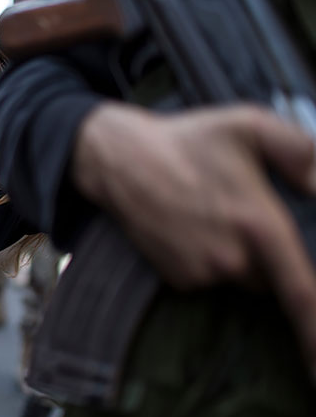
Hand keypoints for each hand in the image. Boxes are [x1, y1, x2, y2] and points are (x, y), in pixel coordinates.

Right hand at [72, 102, 315, 370]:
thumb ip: (300, 150)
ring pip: (240, 277)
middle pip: (274, 279)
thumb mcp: (249, 124)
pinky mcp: (177, 278)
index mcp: (259, 225)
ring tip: (214, 214)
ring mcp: (201, 272)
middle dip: (272, 258)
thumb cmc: (188, 139)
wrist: (119, 160)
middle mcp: (232, 258)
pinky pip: (210, 278)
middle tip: (247, 215)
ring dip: (238, 257)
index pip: (303, 292)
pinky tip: (192, 227)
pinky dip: (208, 260)